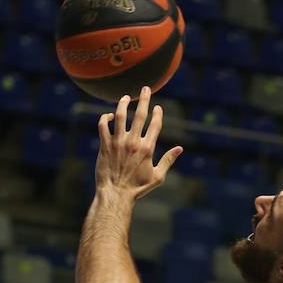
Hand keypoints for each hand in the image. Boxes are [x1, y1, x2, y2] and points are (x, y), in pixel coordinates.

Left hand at [95, 86, 183, 201]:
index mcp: (147, 148)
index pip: (155, 124)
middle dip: (144, 99)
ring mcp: (117, 142)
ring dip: (123, 103)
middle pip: (139, 114)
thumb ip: (168, 160)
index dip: (157, 113)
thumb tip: (180, 149)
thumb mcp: (158, 177)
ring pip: (119, 115)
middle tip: (145, 88)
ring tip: (125, 97)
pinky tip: (109, 116)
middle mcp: (133, 142)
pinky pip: (103, 125)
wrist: (116, 194)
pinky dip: (105, 118)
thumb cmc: (137, 188)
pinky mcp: (104, 145)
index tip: (158, 108)